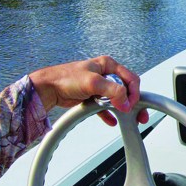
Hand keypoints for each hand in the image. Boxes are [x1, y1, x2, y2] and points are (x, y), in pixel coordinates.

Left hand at [28, 56, 149, 125]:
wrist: (48, 88)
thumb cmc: (66, 78)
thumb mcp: (93, 82)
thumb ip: (112, 90)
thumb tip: (125, 101)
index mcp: (108, 65)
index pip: (130, 78)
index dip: (134, 92)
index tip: (131, 104)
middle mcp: (105, 74)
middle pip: (126, 88)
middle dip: (132, 101)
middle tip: (136, 113)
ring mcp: (99, 86)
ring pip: (117, 98)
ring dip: (122, 108)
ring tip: (128, 118)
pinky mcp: (93, 96)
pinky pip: (106, 106)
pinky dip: (110, 114)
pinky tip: (112, 121)